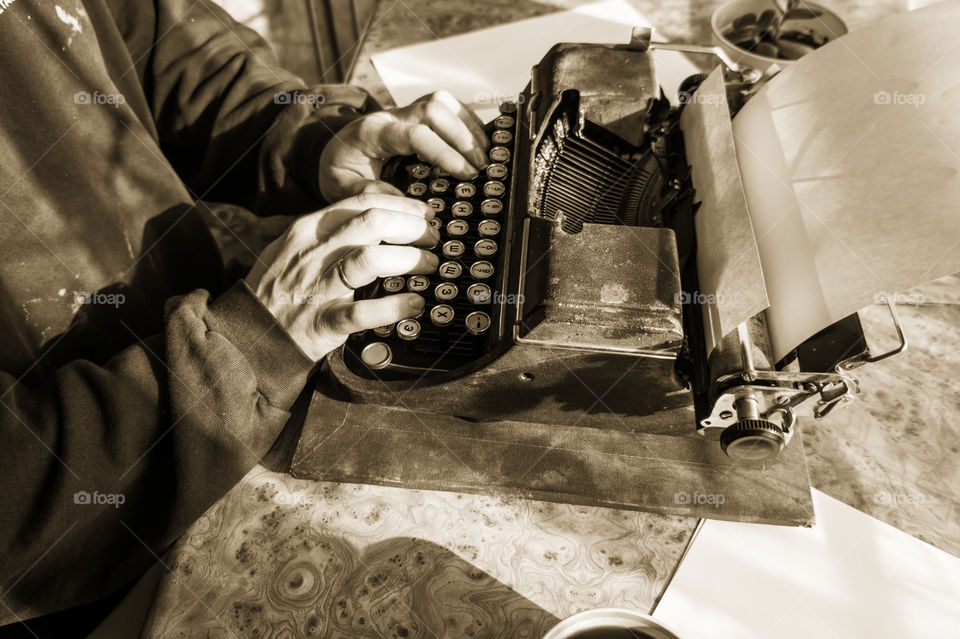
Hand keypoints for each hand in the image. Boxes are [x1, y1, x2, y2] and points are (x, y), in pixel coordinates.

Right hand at [245, 194, 439, 360]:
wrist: (251, 335)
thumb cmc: (281, 290)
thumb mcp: (296, 248)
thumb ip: (332, 230)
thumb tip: (381, 216)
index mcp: (308, 230)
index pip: (362, 202)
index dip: (401, 204)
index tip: (424, 213)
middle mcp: (313, 253)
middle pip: (373, 223)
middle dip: (412, 227)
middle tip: (432, 238)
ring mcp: (318, 287)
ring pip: (371, 259)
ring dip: (410, 259)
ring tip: (430, 266)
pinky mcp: (324, 322)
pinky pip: (364, 311)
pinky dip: (396, 307)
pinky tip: (415, 303)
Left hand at [319, 90, 489, 200]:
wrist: (333, 148)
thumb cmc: (339, 168)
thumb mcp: (339, 186)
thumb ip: (365, 193)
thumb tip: (401, 202)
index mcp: (374, 133)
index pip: (416, 133)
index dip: (445, 152)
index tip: (466, 174)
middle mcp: (392, 115)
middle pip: (435, 107)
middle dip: (463, 136)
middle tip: (481, 166)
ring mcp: (406, 110)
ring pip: (444, 101)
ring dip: (469, 126)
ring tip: (485, 155)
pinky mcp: (417, 113)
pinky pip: (447, 107)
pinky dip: (467, 122)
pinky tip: (478, 144)